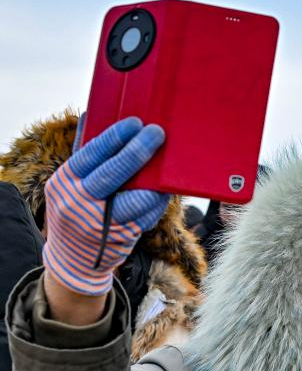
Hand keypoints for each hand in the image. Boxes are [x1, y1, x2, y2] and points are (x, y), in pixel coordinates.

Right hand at [42, 116, 168, 296]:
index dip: (114, 137)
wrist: (72, 257)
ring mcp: (102, 223)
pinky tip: (167, 187)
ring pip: (136, 198)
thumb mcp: (68, 182)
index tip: (134, 122)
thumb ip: (83, 151)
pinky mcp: (122, 237)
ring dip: (155, 180)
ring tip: (168, 161)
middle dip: (138, 151)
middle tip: (157, 133)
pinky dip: (159, 200)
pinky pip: (148, 215)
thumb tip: (93, 113)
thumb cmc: (74, 207)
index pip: (90, 155)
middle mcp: (79, 203)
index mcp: (64, 182)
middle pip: (113, 174)